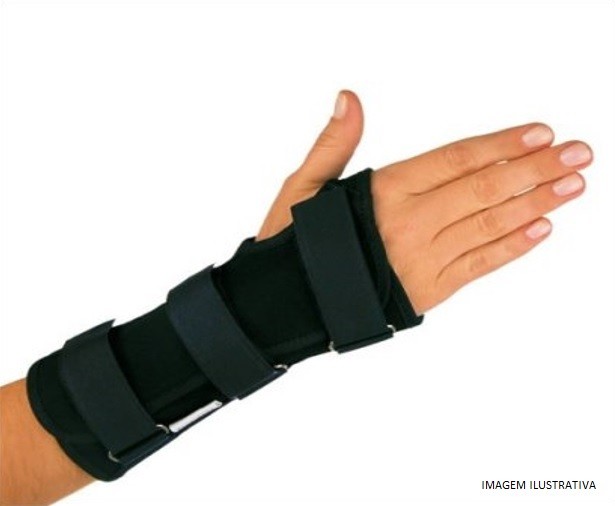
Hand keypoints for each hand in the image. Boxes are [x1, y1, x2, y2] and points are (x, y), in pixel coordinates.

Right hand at [258, 91, 591, 314]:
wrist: (284, 306)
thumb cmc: (294, 243)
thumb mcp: (303, 186)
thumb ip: (334, 143)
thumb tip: (348, 99)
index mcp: (382, 192)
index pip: (454, 159)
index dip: (501, 145)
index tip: (540, 133)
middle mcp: (408, 225)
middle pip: (482, 189)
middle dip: (535, 169)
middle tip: (579, 155)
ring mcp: (421, 262)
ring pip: (488, 226)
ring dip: (536, 204)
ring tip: (572, 186)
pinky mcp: (426, 293)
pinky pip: (477, 267)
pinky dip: (510, 248)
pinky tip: (539, 230)